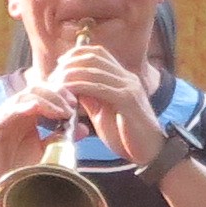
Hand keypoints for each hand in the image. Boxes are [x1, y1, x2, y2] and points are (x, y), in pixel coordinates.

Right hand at [0, 74, 71, 183]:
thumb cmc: (17, 169)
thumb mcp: (45, 151)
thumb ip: (61, 138)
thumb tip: (83, 128)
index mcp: (26, 114)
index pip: (44, 92)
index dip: (61, 94)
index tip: (76, 104)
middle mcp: (14, 111)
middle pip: (36, 89)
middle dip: (56, 94)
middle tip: (71, 105)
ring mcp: (2, 116)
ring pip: (25, 96)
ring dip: (46, 101)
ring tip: (61, 112)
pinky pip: (9, 111)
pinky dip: (25, 108)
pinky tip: (37, 110)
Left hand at [45, 35, 166, 165]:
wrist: (151, 153)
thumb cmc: (126, 136)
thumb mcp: (103, 113)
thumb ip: (91, 98)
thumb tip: (72, 86)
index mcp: (122, 78)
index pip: (98, 53)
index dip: (76, 54)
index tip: (60, 64)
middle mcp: (127, 78)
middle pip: (93, 57)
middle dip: (69, 64)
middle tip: (53, 77)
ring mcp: (129, 87)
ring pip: (94, 69)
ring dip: (71, 75)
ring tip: (56, 85)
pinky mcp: (128, 100)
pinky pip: (99, 87)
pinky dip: (80, 86)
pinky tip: (68, 92)